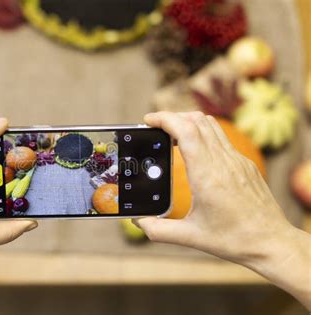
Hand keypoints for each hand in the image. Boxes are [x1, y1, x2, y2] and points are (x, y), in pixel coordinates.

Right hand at [135, 111, 309, 308]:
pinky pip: (221, 138)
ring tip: (172, 135)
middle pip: (197, 120)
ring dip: (188, 122)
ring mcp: (237, 161)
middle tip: (156, 127)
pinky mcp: (245, 165)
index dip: (164, 119)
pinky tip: (195, 152)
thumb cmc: (234, 240)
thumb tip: (138, 222)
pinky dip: (203, 134)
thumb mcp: (191, 237)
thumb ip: (159, 231)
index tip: (148, 120)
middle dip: (172, 117)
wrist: (272, 243)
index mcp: (207, 175)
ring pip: (211, 125)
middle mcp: (223, 162)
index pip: (185, 130)